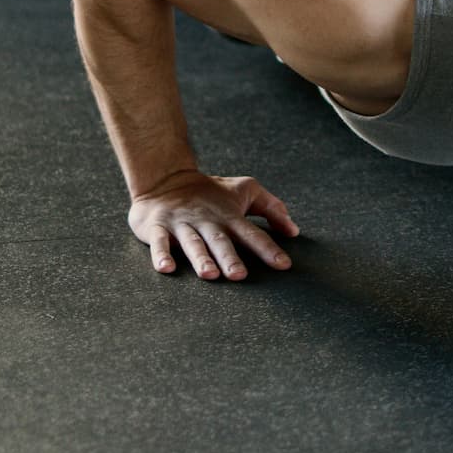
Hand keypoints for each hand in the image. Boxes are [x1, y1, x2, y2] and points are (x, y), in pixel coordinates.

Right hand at [128, 170, 299, 279]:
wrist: (165, 177)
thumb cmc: (210, 191)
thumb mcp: (244, 190)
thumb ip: (271, 208)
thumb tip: (294, 230)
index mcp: (228, 215)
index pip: (252, 233)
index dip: (268, 249)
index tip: (284, 265)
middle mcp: (206, 221)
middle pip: (220, 241)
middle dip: (229, 257)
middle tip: (239, 275)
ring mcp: (182, 224)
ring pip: (192, 242)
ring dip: (200, 258)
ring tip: (209, 274)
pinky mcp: (158, 227)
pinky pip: (159, 242)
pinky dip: (161, 255)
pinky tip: (166, 268)